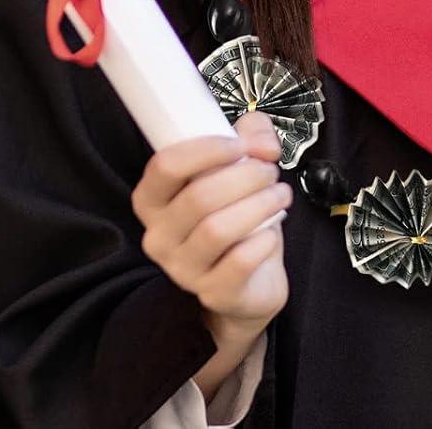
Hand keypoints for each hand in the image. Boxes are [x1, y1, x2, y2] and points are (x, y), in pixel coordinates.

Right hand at [132, 112, 290, 370]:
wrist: (247, 283)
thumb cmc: (232, 215)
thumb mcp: (234, 169)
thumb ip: (249, 139)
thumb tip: (264, 142)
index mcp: (150, 200)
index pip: (165, 166)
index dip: (205, 150)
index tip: (240, 145)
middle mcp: (158, 236)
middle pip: (198, 197)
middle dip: (244, 177)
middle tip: (270, 171)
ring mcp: (182, 269)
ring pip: (218, 229)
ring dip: (258, 205)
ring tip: (280, 194)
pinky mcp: (213, 293)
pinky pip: (238, 263)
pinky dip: (262, 241)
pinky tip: (273, 231)